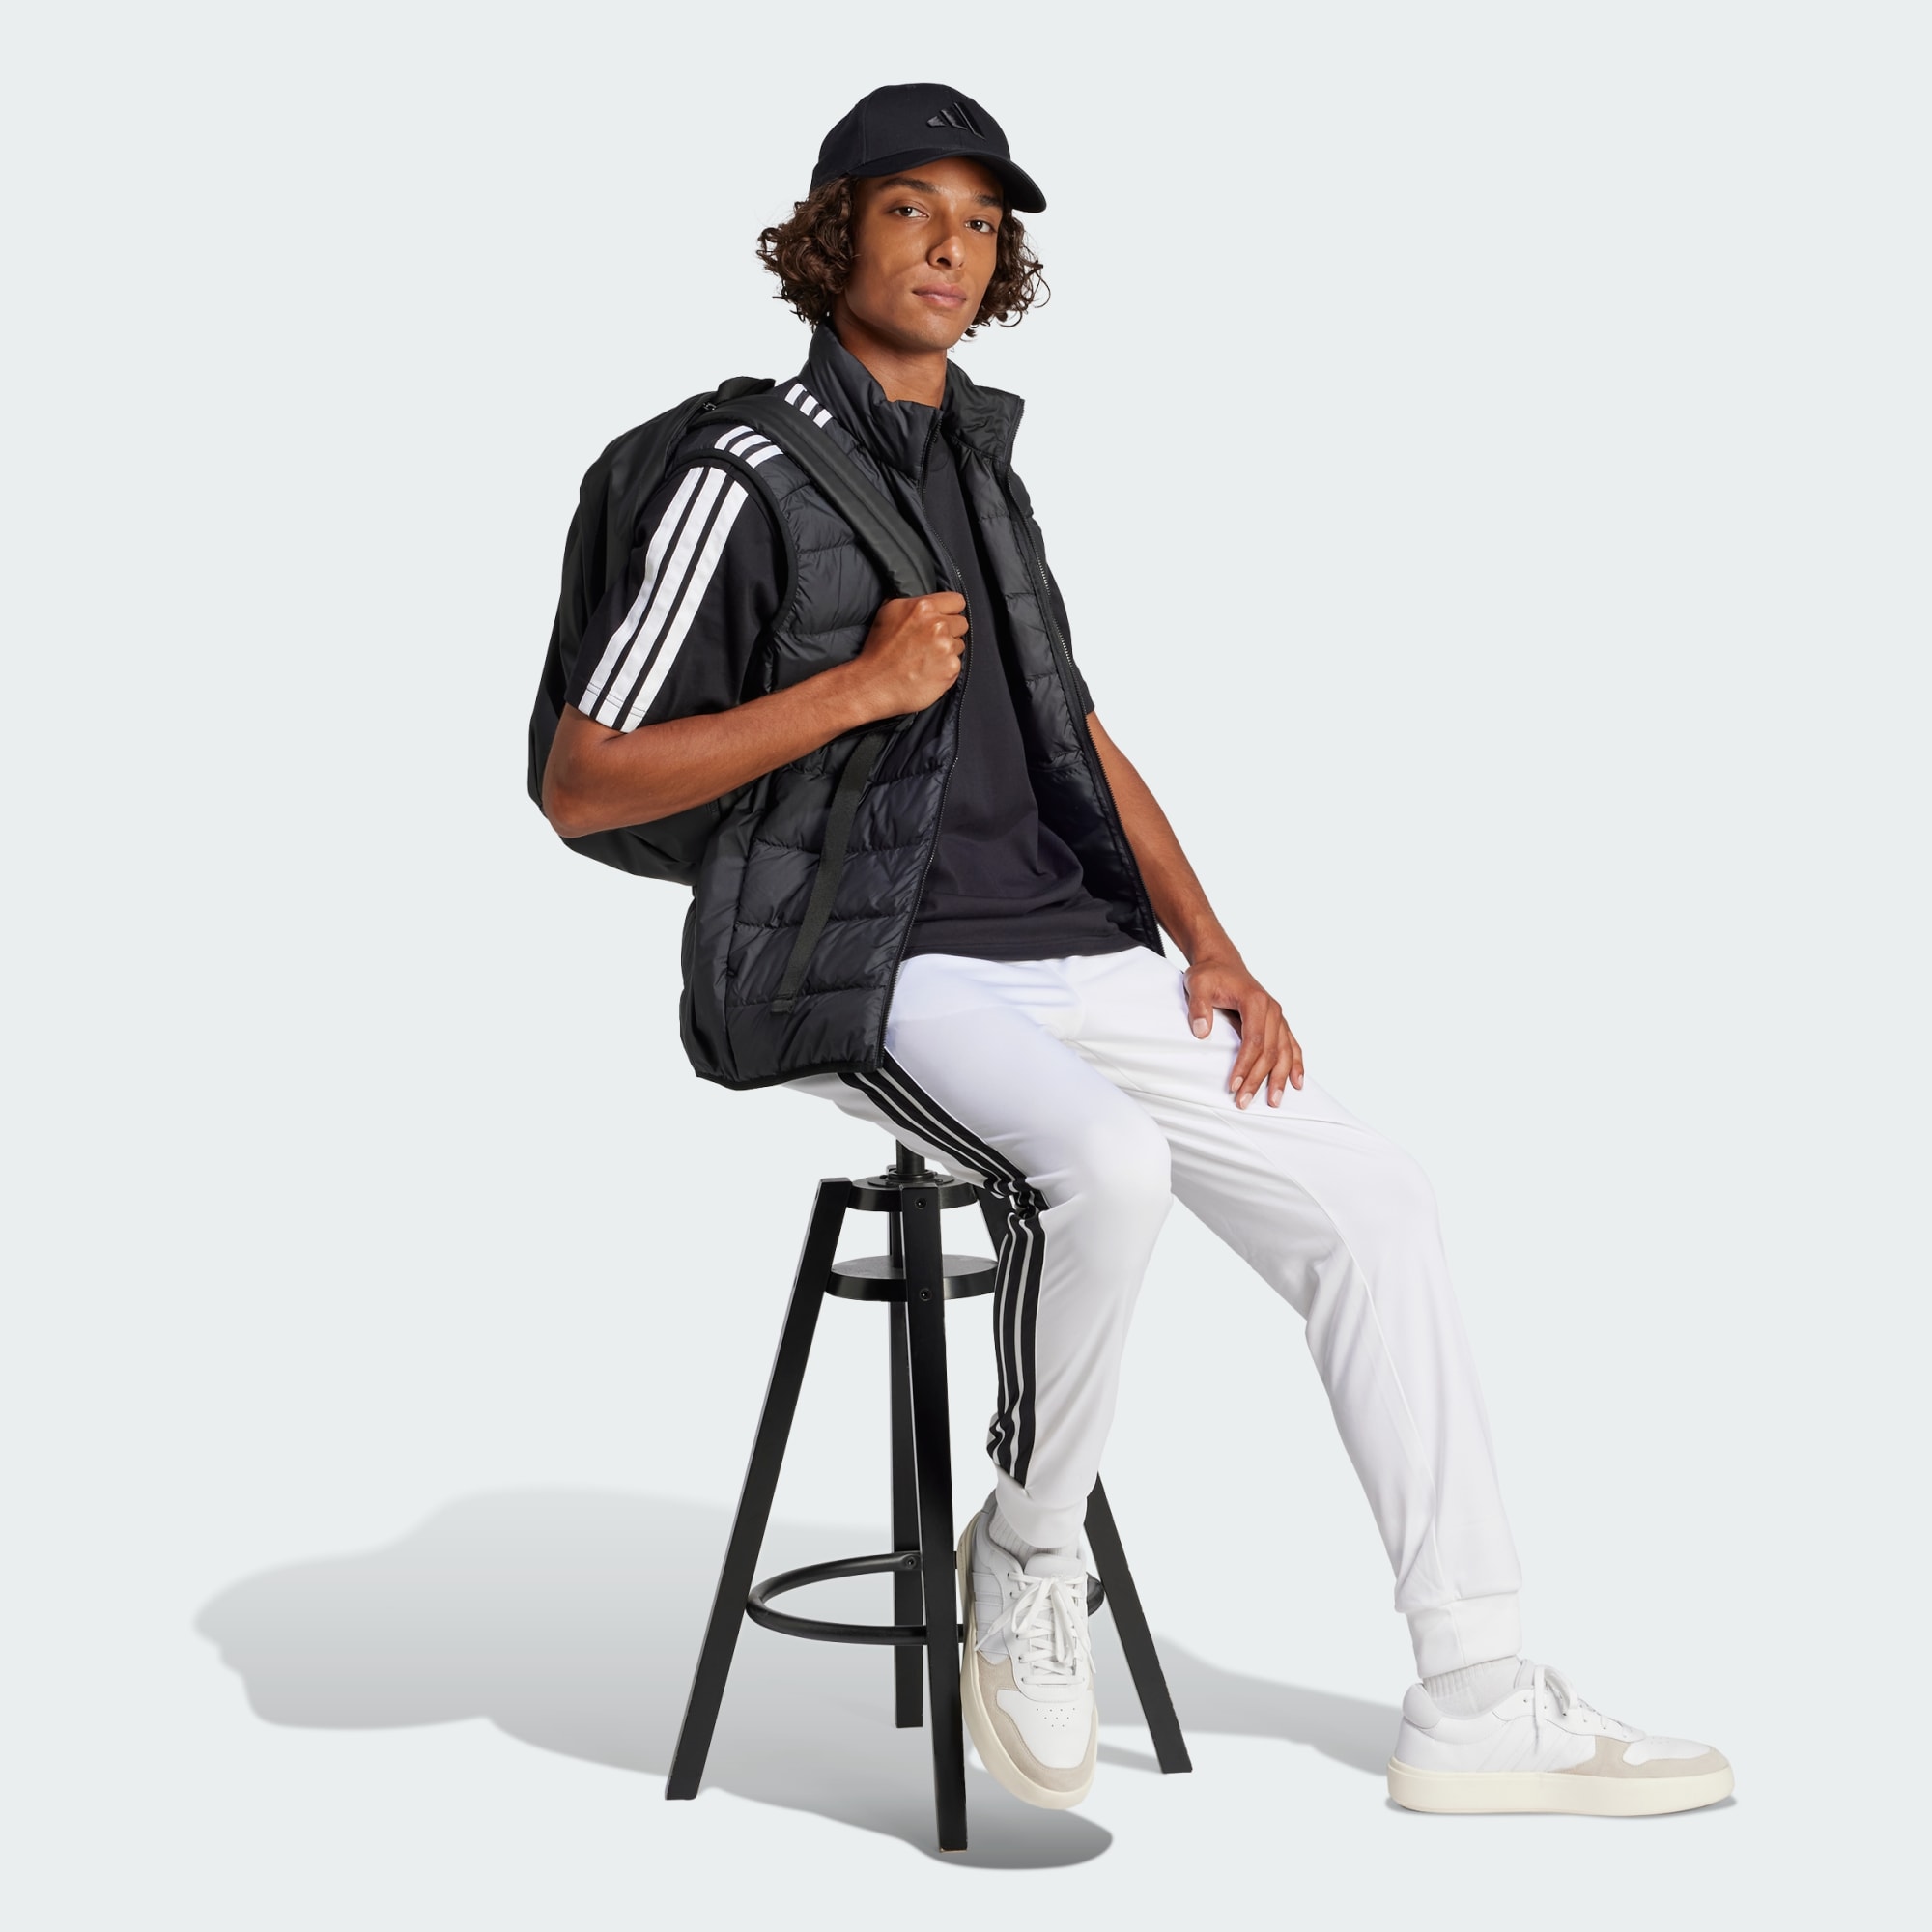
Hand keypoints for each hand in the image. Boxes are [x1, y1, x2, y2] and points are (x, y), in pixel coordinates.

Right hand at [849, 592, 967, 718]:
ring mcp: (946, 647)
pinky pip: (956, 664)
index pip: (957, 601)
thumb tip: (917, 595)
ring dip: (947, 651)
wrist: (874, 684)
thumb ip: (909, 601)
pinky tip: (928, 671)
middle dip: (950, 631)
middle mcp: (937, 625)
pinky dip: (945, 669)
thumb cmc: (878, 651)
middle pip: (961, 623)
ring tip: (926, 659)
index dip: (950, 610)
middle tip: (930, 642)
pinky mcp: (951, 668)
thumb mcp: (887, 613)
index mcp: (923, 607)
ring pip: (959, 645)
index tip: (944, 618)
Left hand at [1184, 953, 1303, 1106]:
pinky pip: (1292, 1045)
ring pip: (1285, 1052)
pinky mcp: (1278, 1021)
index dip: (1245, 1065)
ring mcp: (1278, 1016)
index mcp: (1256, 1002)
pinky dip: (1297, 1064)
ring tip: (1274, 1102)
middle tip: (1244, 1102)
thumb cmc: (1209, 975)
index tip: (1234, 1085)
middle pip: (1270, 1051)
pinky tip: (1297, 1082)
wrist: (1221, 962)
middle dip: (1258, 1079)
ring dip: (1280, 1078)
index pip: (1253, 1041)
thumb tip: (1201, 1032)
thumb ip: (1198, 1007)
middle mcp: (1272, 1010)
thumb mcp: (1197, 985)